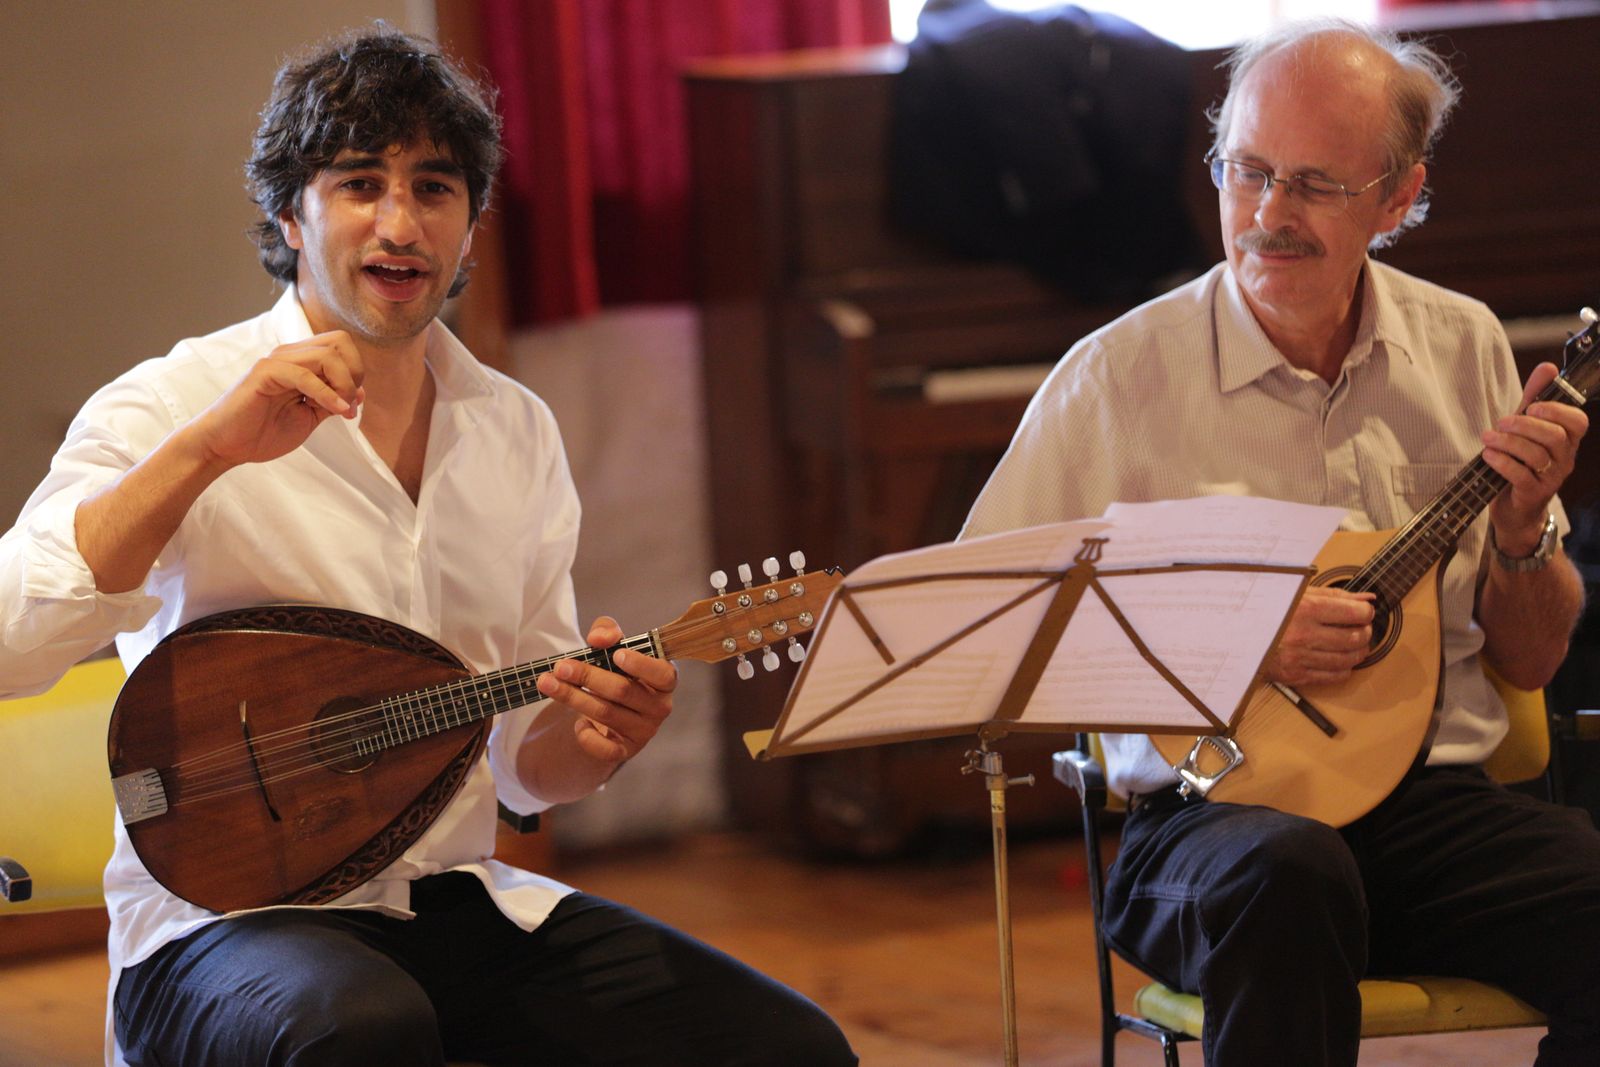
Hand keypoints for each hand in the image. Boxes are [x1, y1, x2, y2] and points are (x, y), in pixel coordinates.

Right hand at [191, 331, 365, 469]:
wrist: (226, 446)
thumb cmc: (263, 432)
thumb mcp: (309, 417)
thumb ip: (332, 402)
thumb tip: (360, 393)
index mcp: (301, 361)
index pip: (341, 345)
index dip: (355, 371)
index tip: (351, 403)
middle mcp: (290, 355)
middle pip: (339, 341)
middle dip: (354, 372)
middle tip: (348, 402)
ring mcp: (276, 361)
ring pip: (327, 355)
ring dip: (343, 384)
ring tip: (340, 409)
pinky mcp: (264, 373)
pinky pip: (305, 375)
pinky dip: (327, 393)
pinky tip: (335, 411)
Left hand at [535, 616, 676, 765]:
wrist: (608, 710)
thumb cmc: (616, 672)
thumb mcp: (613, 647)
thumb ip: (608, 632)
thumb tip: (598, 639)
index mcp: (664, 679)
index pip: (663, 674)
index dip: (641, 665)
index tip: (616, 655)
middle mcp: (660, 707)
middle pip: (623, 691)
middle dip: (588, 676)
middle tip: (560, 666)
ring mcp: (644, 731)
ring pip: (607, 714)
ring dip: (573, 697)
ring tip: (548, 684)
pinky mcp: (626, 750)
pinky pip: (606, 749)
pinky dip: (587, 736)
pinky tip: (577, 723)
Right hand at [1263, 585, 1375, 687]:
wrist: (1235, 633)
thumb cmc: (1267, 609)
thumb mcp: (1298, 594)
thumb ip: (1335, 596)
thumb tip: (1367, 599)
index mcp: (1307, 609)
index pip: (1356, 613)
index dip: (1364, 612)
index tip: (1361, 611)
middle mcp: (1305, 635)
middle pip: (1356, 638)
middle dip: (1365, 632)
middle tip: (1360, 627)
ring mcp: (1301, 657)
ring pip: (1349, 659)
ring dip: (1358, 651)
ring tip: (1352, 643)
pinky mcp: (1297, 675)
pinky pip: (1335, 676)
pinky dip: (1344, 668)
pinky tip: (1338, 658)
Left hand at [1482, 362, 1588, 554]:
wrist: (1514, 508)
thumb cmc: (1521, 462)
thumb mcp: (1526, 428)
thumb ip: (1534, 398)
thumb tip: (1548, 366)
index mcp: (1567, 440)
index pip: (1578, 422)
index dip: (1557, 410)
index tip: (1533, 405)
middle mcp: (1565, 458)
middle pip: (1554, 436)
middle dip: (1525, 425)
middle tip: (1501, 421)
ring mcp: (1552, 478)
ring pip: (1536, 455)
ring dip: (1508, 442)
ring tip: (1488, 438)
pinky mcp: (1533, 494)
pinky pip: (1521, 475)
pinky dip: (1503, 462)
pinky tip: (1488, 455)